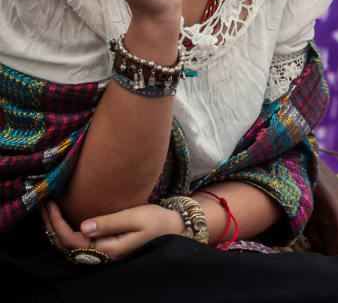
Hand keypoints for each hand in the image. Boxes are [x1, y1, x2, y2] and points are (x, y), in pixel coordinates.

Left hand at [41, 201, 183, 261]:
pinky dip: (65, 232)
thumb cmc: (156, 221)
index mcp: (108, 249)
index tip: (50, 201)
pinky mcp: (105, 248)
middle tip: (43, 202)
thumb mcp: (134, 217)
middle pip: (66, 246)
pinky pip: (78, 244)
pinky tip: (64, 218)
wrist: (173, 228)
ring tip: (48, 210)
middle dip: (51, 225)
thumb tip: (83, 225)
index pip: (72, 239)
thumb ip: (109, 222)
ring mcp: (103, 254)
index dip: (57, 222)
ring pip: (70, 247)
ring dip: (55, 229)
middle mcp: (102, 255)